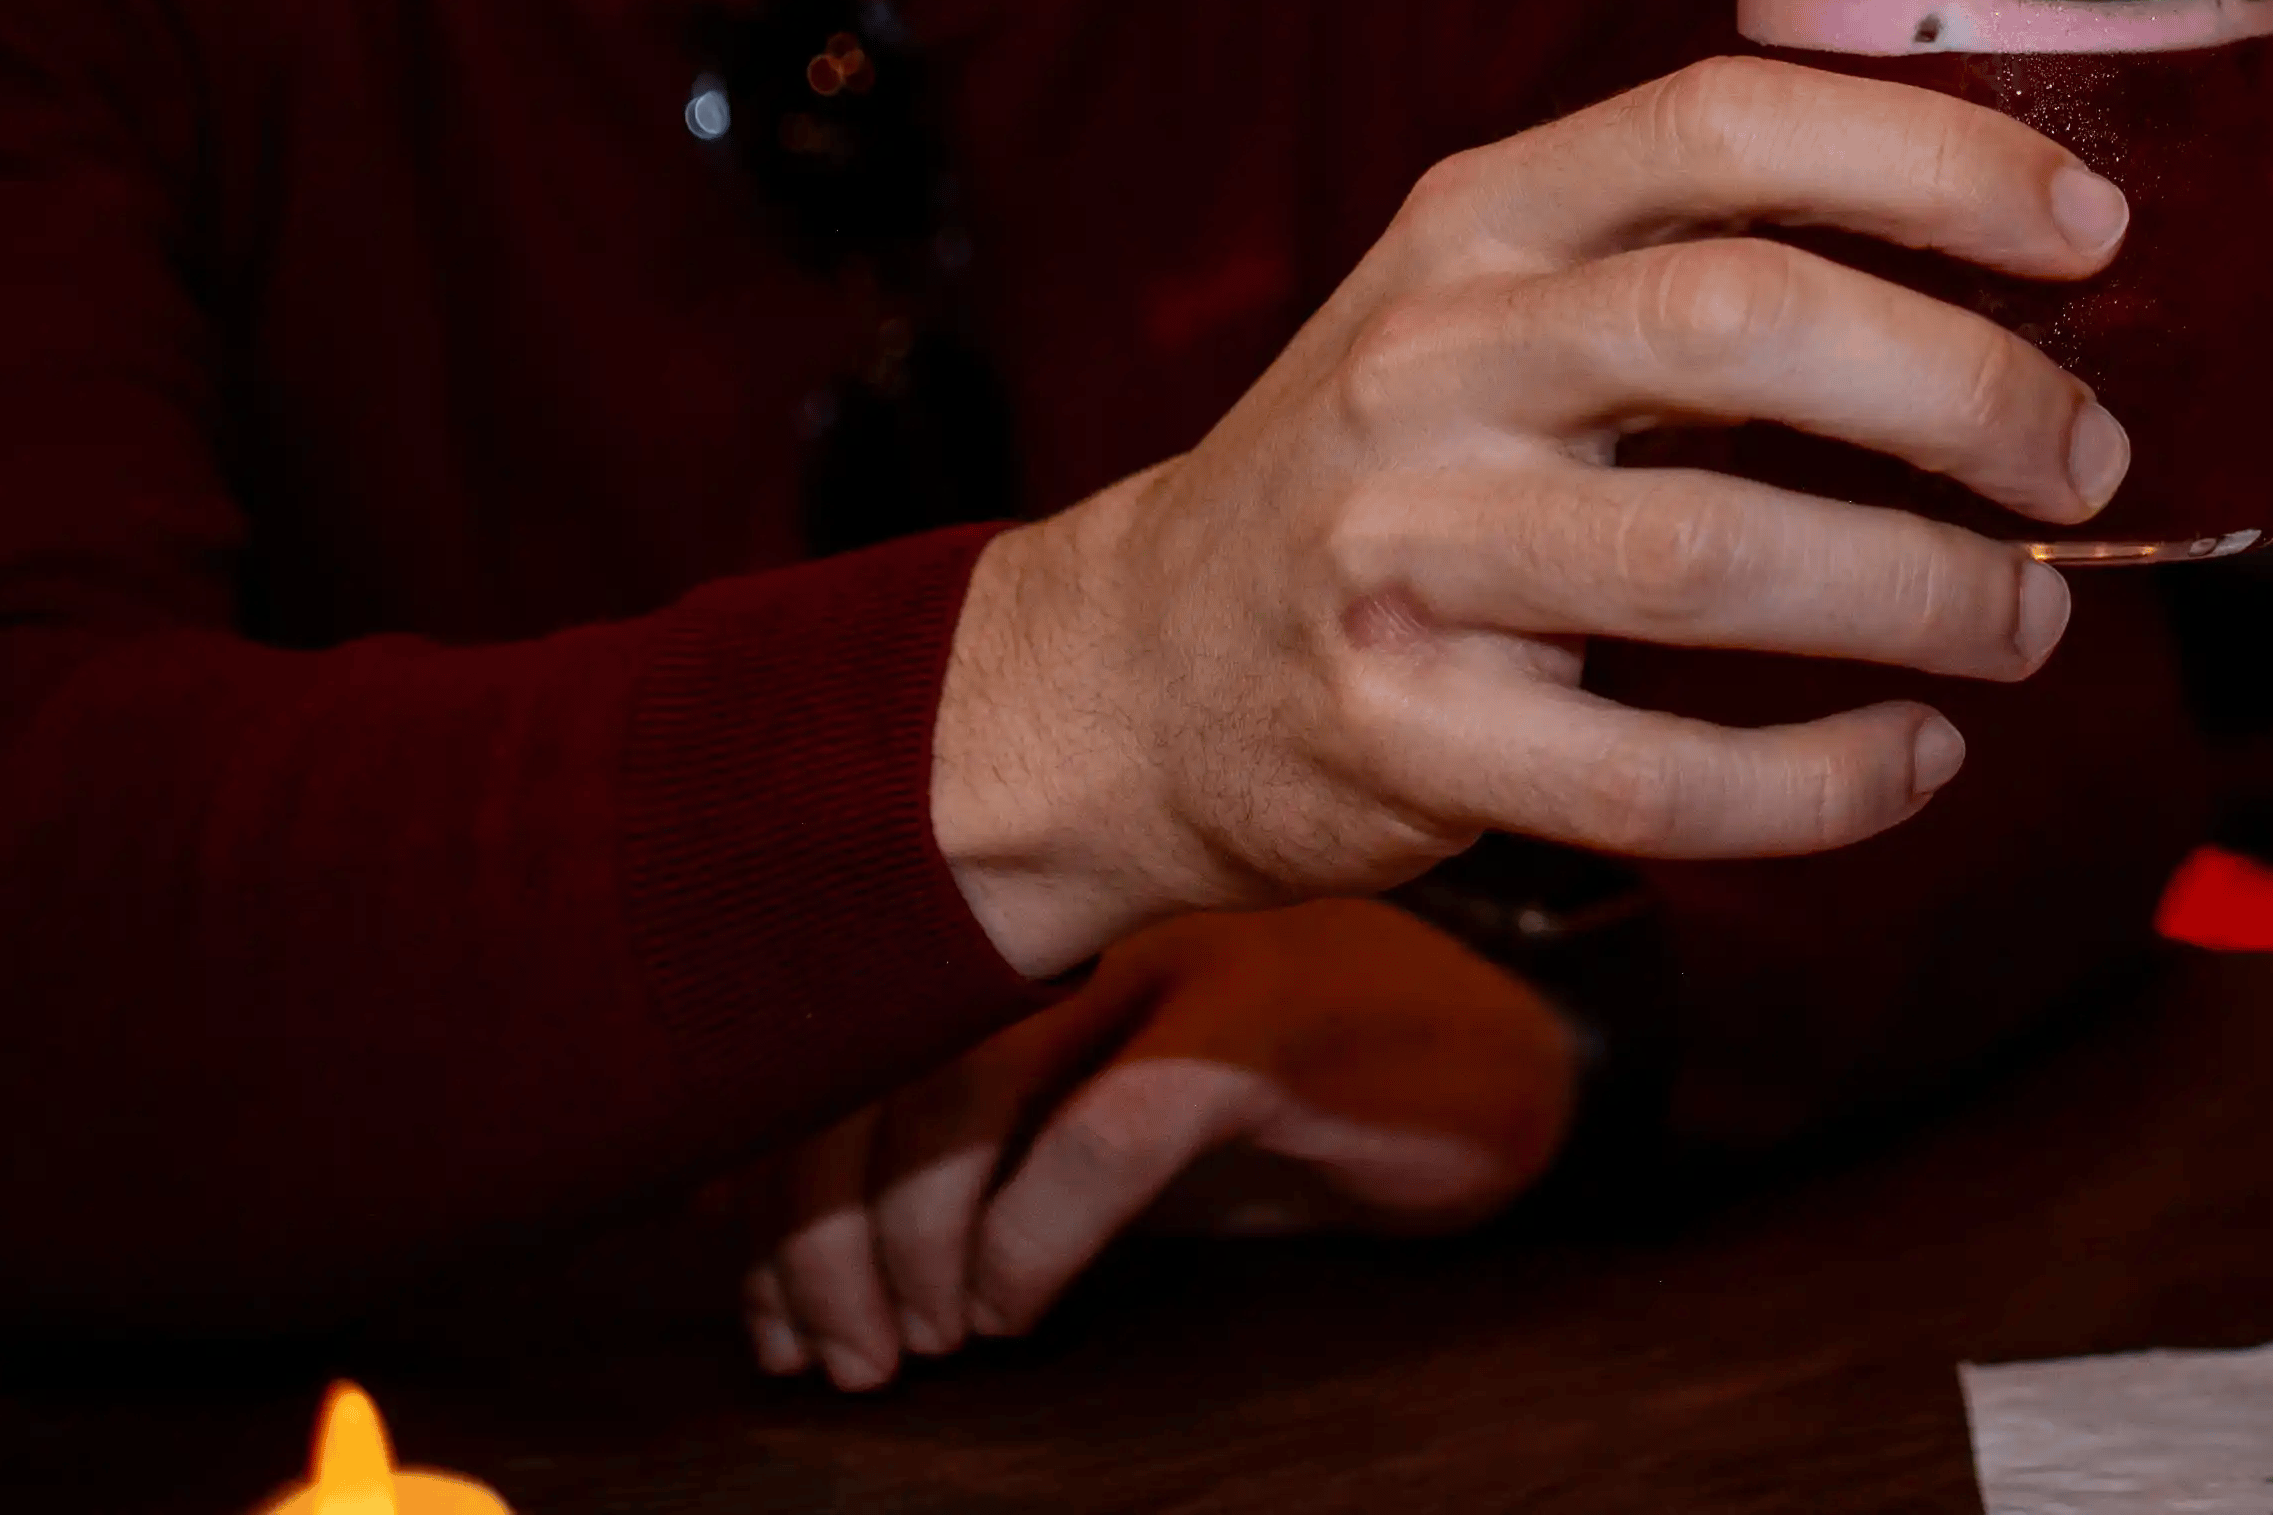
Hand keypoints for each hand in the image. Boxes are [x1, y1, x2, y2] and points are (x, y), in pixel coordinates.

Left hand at [740, 900, 1571, 1389]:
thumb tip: (788, 1250)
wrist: (1509, 1066)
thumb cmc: (1295, 1094)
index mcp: (1030, 924)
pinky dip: (1033, 1237)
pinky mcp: (1271, 1017)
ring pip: (967, 1086)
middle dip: (816, 1235)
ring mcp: (1179, 950)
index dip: (770, 1186)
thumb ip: (976, 1150)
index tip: (762, 1318)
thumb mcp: (1103, 1119)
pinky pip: (1110, 1128)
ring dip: (908, 1246)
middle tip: (832, 1360)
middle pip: (877, 1056)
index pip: (842, 1033)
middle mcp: (1085, 914)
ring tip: (908, 1351)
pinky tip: (1016, 1311)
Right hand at [935, 58, 2138, 975]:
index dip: (1930, 161)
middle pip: (1739, 324)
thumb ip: (1700, 261)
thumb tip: (2015, 268)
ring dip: (1918, 592)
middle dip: (1962, 389)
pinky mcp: (1394, 735)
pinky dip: (1819, 780)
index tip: (2091, 229)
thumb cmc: (1406, 466)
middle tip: (2087, 463)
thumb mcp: (1503, 304)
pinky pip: (1648, 776)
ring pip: (1709, 555)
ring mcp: (1402, 547)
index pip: (1723, 124)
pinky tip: (1912, 757)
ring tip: (2027, 622)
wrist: (1135, 671)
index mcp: (1483, 219)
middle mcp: (1433, 357)